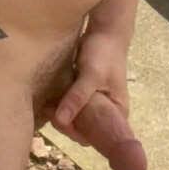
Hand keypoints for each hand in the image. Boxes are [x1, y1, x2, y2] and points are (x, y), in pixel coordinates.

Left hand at [52, 29, 146, 169]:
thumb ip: (77, 98)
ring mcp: (96, 104)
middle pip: (84, 130)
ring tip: (50, 102)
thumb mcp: (91, 76)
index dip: (77, 133)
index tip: (62, 121)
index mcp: (118, 114)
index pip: (96, 137)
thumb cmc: (104, 55)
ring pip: (76, 119)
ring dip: (62, 114)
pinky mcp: (85, 95)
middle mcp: (108, 113)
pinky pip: (72, 108)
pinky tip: (51, 99)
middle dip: (66, 123)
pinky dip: (61, 106)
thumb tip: (61, 120)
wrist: (105, 31)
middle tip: (52, 108)